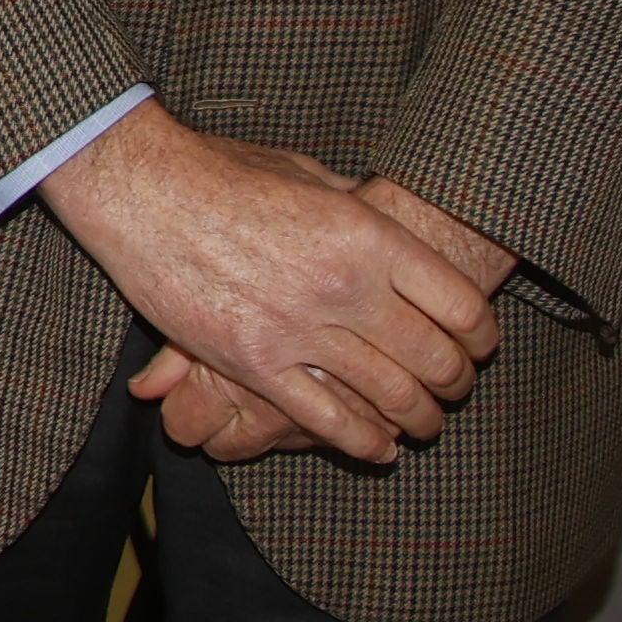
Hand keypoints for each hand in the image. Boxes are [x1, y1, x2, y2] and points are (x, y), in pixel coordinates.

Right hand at [39, 106, 499, 465]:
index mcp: (367, 234)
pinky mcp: (253, 363)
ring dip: (418, 419)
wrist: (140, 189)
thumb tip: (392, 219)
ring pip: (388, 396)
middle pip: (434, 359)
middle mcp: (342, 286)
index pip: (461, 307)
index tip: (479, 346)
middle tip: (454, 391)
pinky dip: (362, 443)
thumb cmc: (222, 171)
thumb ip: (358, 207)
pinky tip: (380, 449)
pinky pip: (324, 419)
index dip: (482, 336)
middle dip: (455, 385)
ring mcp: (298, 329)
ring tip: (424, 426)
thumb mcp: (307, 173)